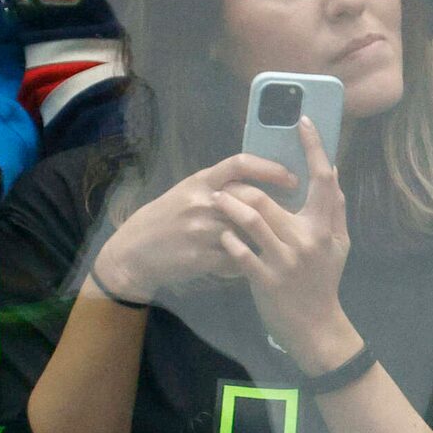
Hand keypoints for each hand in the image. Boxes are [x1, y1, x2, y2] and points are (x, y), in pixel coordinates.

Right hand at [87, 151, 299, 305]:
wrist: (134, 251)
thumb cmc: (165, 220)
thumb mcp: (187, 195)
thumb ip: (218, 189)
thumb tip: (258, 186)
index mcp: (200, 180)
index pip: (240, 163)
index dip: (270, 168)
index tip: (293, 176)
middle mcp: (203, 200)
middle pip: (250, 198)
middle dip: (278, 207)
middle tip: (298, 217)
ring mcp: (201, 228)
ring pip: (247, 232)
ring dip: (263, 241)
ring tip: (278, 247)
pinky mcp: (201, 255)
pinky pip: (236, 260)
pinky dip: (246, 264)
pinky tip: (252, 269)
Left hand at [217, 118, 360, 373]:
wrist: (316, 327)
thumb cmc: (324, 281)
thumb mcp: (338, 245)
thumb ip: (335, 208)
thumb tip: (333, 172)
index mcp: (326, 227)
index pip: (323, 179)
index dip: (313, 147)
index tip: (302, 121)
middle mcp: (306, 239)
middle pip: (268, 197)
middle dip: (242, 186)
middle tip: (227, 183)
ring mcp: (284, 259)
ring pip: (249, 217)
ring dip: (228, 206)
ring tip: (218, 202)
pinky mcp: (264, 278)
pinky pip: (238, 248)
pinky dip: (227, 238)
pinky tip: (224, 236)